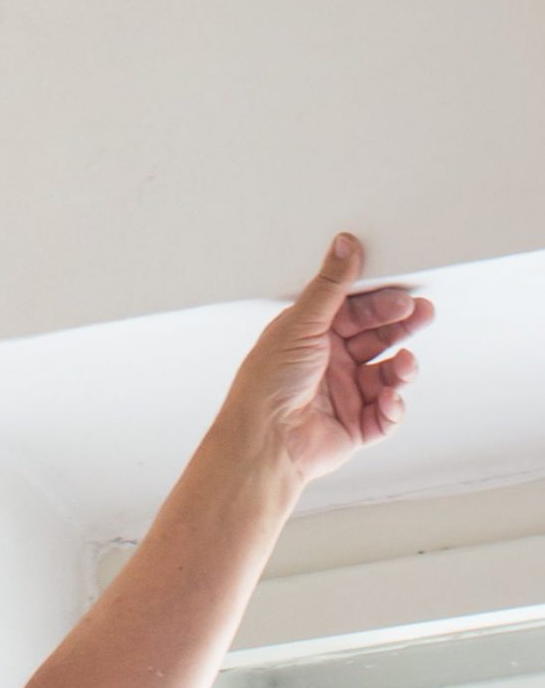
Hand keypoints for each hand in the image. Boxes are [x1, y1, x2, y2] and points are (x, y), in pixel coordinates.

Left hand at [221, 234, 434, 487]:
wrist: (265, 442)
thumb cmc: (268, 384)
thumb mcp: (300, 324)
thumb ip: (330, 286)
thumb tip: (344, 245)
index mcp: (311, 335)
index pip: (355, 312)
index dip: (380, 304)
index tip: (404, 295)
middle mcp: (328, 363)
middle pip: (376, 339)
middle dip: (401, 327)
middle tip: (422, 314)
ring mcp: (343, 395)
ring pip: (386, 375)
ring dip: (400, 368)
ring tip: (404, 364)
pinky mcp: (354, 426)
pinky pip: (385, 414)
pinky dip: (392, 407)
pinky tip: (389, 399)